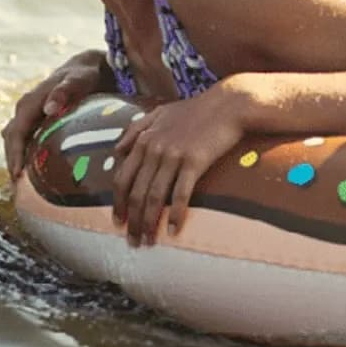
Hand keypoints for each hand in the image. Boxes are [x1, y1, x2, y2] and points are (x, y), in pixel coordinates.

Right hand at [3, 50, 106, 177]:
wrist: (88, 67)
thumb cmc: (85, 74)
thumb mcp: (79, 79)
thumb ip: (66, 90)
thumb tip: (49, 108)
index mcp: (30, 102)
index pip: (16, 132)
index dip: (14, 154)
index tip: (16, 176)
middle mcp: (25, 110)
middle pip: (11, 140)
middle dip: (12, 162)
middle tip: (17, 189)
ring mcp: (29, 116)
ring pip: (16, 141)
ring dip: (16, 160)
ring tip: (22, 186)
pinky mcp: (36, 121)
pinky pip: (25, 140)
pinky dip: (25, 155)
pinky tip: (34, 172)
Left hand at [110, 89, 245, 245]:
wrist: (228, 104)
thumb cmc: (196, 109)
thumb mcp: (159, 112)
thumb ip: (135, 129)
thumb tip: (116, 151)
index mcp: (143, 140)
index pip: (122, 178)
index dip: (118, 203)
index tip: (118, 222)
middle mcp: (153, 148)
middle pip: (136, 192)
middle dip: (132, 221)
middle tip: (132, 242)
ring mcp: (173, 155)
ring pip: (154, 196)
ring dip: (149, 223)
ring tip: (149, 242)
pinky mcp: (194, 161)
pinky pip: (181, 193)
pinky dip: (176, 214)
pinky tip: (174, 230)